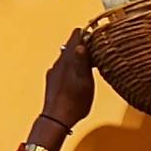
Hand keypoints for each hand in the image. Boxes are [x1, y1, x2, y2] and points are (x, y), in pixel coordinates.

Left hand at [29, 29, 96, 148]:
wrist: (56, 119)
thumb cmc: (74, 101)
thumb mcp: (84, 81)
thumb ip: (82, 61)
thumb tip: (82, 43)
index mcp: (67, 60)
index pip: (76, 37)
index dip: (87, 32)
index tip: (96, 30)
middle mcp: (59, 63)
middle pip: (71, 45)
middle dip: (82, 42)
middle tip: (95, 42)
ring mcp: (54, 73)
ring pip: (66, 56)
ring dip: (77, 54)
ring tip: (89, 56)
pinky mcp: (53, 82)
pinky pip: (63, 67)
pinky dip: (72, 65)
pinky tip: (77, 73)